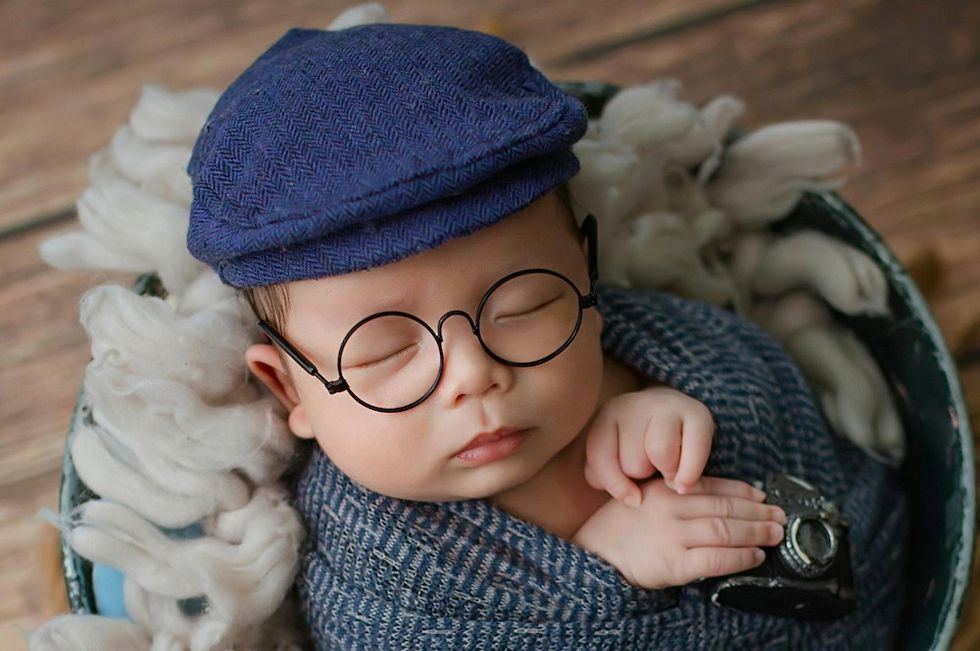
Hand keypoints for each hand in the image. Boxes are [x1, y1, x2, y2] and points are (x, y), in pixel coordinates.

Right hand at [572, 477, 786, 589]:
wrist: (596, 554)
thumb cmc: (621, 527)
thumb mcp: (644, 498)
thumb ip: (674, 494)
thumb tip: (717, 498)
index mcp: (665, 490)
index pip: (712, 486)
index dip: (742, 491)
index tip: (761, 496)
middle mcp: (671, 509)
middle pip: (724, 508)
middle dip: (757, 512)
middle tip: (779, 516)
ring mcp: (673, 537)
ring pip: (725, 531)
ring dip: (755, 532)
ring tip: (774, 534)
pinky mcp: (675, 565)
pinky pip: (716, 560)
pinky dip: (740, 557)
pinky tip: (755, 557)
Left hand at [584, 385, 713, 505]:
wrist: (672, 416)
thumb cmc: (637, 448)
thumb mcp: (613, 461)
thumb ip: (610, 481)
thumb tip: (635, 499)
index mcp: (608, 414)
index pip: (600, 455)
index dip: (613, 484)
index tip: (627, 494)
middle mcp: (635, 403)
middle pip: (633, 462)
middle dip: (641, 475)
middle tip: (648, 467)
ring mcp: (667, 405)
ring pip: (661, 456)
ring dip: (665, 474)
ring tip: (665, 469)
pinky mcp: (698, 414)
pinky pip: (694, 454)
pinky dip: (688, 475)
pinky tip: (683, 484)